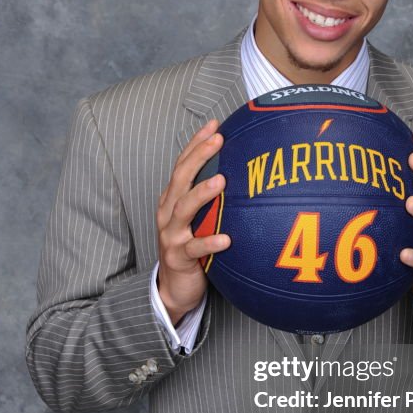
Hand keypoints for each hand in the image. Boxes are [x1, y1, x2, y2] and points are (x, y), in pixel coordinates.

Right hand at [156, 119, 229, 324]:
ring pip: (183, 209)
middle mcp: (168, 212)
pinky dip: (209, 241)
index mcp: (172, 199)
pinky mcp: (178, 257)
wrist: (174, 288)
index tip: (215, 125)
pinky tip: (227, 239)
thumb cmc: (192, 248)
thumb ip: (213, 199)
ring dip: (202, 193)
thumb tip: (244, 175)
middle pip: (181, 178)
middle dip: (198, 156)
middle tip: (219, 139)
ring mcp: (171, 234)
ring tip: (221, 181)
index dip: (196, 143)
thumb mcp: (199, 219)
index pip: (182, 164)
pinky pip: (194, 248)